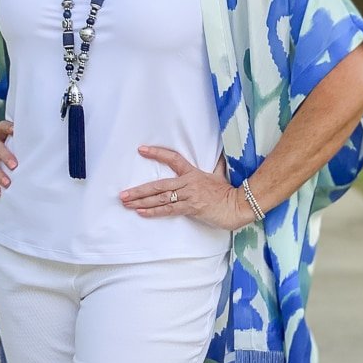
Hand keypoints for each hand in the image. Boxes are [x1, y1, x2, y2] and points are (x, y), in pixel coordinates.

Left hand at [119, 146, 248, 230]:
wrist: (239, 204)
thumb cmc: (229, 191)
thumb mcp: (220, 174)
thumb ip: (215, 164)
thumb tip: (217, 155)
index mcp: (193, 172)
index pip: (173, 158)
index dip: (157, 153)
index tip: (142, 150)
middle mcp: (188, 183)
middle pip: (158, 185)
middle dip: (139, 190)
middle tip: (123, 194)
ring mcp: (189, 195)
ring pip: (161, 198)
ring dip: (142, 202)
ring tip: (127, 203)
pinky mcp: (191, 208)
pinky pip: (169, 209)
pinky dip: (154, 211)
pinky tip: (141, 212)